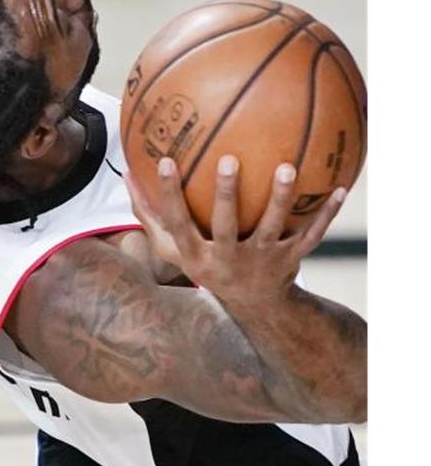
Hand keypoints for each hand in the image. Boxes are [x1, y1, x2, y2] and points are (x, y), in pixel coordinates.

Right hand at [125, 155, 346, 303]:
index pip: (177, 222)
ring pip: (272, 227)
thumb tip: (126, 174)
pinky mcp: (290, 260)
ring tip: (286, 167)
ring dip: (281, 199)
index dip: (169, 194)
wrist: (254, 305)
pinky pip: (311, 235)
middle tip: (228, 159)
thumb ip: (149, 215)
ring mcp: (261, 261)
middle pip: (226, 225)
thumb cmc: (206, 265)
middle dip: (226, 194)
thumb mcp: (172, 249)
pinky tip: (339, 188)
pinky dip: (326, 214)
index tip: (164, 161)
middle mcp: (227, 260)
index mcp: (196, 255)